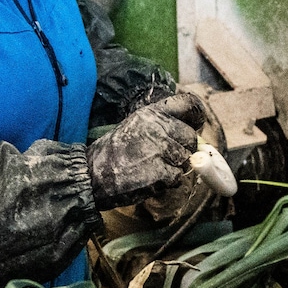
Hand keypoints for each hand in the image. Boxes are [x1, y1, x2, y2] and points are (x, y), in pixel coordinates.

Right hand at [86, 93, 205, 208]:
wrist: (91, 174)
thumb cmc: (112, 152)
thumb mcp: (134, 126)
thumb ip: (160, 125)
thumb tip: (191, 132)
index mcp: (151, 113)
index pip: (188, 105)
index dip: (196, 116)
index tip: (196, 124)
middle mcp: (158, 127)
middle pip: (191, 137)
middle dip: (182, 150)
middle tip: (163, 157)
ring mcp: (161, 149)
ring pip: (185, 159)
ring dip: (173, 167)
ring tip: (150, 168)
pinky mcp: (161, 172)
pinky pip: (177, 178)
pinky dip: (166, 182)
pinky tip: (148, 179)